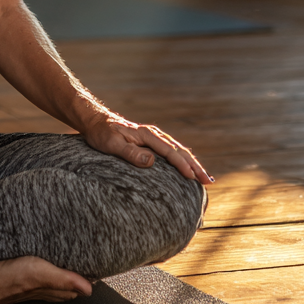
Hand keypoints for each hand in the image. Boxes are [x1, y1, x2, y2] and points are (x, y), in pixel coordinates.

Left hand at [81, 114, 213, 184]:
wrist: (95, 122)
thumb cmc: (102, 134)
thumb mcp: (112, 144)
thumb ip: (131, 153)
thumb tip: (152, 161)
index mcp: (147, 135)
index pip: (169, 152)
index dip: (182, 165)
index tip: (192, 178)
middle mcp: (154, 135)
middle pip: (179, 151)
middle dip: (195, 166)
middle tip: (208, 182)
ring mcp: (154, 138)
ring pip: (178, 151)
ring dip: (192, 163)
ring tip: (205, 178)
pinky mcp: (151, 142)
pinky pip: (172, 151)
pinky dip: (183, 160)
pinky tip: (188, 169)